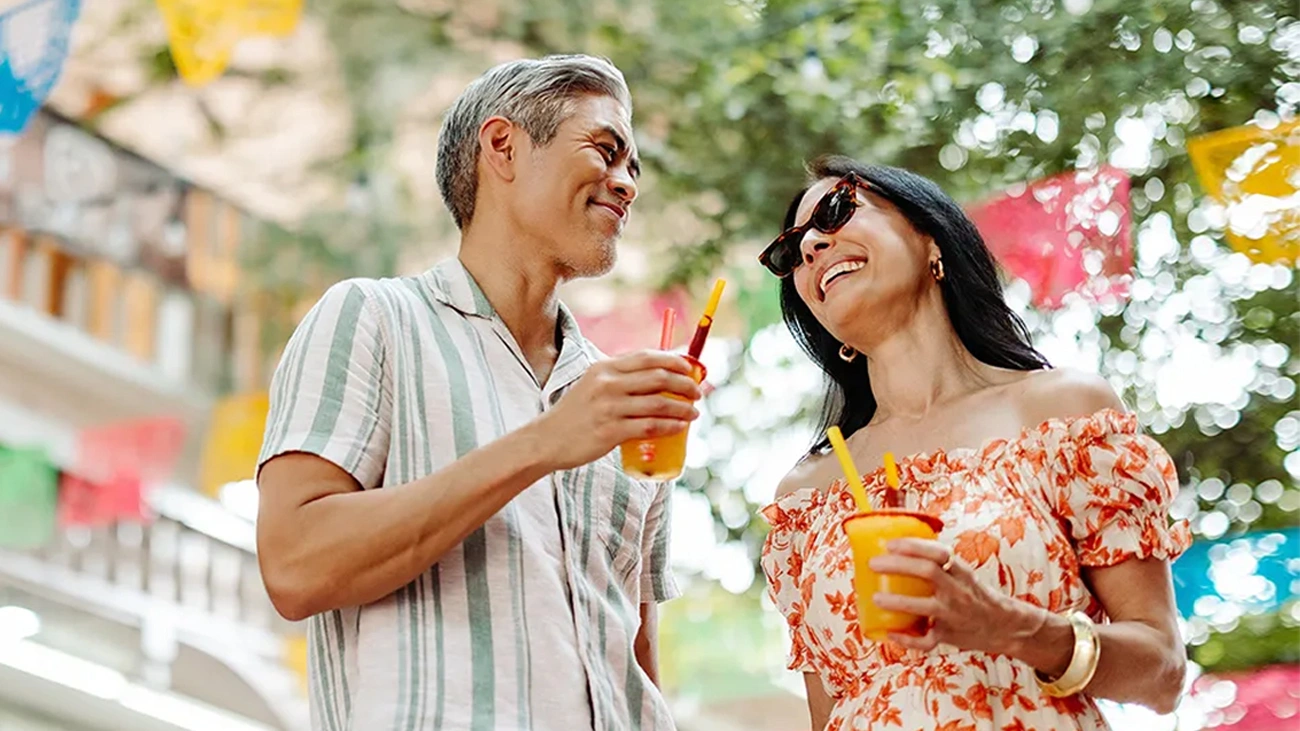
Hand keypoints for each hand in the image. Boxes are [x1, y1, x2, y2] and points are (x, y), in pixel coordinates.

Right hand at [535, 350, 702, 470]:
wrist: (546, 440)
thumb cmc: (575, 414)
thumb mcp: (593, 385)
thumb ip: (619, 379)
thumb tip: (657, 379)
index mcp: (605, 368)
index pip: (648, 357)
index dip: (675, 361)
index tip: (691, 369)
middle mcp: (607, 383)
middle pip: (659, 377)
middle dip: (685, 384)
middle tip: (697, 393)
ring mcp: (609, 407)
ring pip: (659, 403)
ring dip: (683, 408)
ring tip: (694, 413)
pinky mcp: (610, 431)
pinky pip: (650, 427)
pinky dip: (670, 426)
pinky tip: (679, 428)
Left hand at [868, 538, 1031, 653]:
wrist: (1003, 625)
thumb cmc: (973, 595)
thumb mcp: (962, 574)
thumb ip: (938, 564)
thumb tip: (897, 548)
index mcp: (961, 571)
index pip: (939, 552)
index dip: (913, 546)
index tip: (890, 544)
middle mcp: (959, 590)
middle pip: (928, 572)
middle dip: (898, 566)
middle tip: (873, 564)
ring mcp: (954, 614)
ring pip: (925, 607)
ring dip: (898, 601)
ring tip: (876, 598)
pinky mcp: (949, 635)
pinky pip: (926, 640)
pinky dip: (908, 639)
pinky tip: (891, 634)